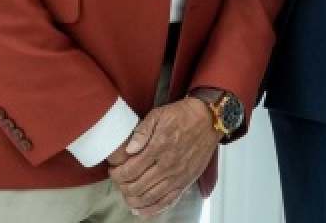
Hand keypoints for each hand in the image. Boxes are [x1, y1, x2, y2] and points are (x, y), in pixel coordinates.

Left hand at [108, 98, 217, 216]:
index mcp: (159, 147)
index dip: (116, 174)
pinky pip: (167, 201)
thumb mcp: (159, 115)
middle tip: (119, 181)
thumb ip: (142, 132)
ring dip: (134, 200)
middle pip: (137, 187)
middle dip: (122, 187)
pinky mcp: (186, 181)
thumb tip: (128, 149)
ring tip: (127, 195)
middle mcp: (168, 165)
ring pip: (150, 197)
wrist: (212, 119)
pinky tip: (142, 211)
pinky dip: (152, 209)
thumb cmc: (185, 115)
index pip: (130, 170)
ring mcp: (178, 176)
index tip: (114, 171)